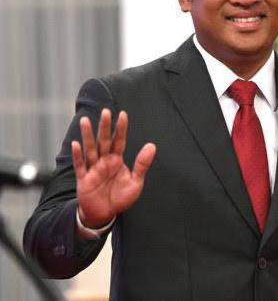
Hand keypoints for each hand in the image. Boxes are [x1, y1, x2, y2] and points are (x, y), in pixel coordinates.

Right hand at [72, 109, 155, 228]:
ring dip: (87, 136)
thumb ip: (142, 164)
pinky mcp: (84, 180)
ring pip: (90, 149)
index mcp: (116, 160)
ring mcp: (93, 169)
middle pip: (104, 141)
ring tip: (85, 121)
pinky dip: (78, 156)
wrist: (105, 214)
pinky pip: (80, 166)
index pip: (119, 141)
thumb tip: (152, 145)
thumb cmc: (120, 197)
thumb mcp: (135, 181)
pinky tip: (76, 144)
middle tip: (106, 111)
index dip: (121, 128)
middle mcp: (104, 161)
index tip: (123, 114)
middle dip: (104, 127)